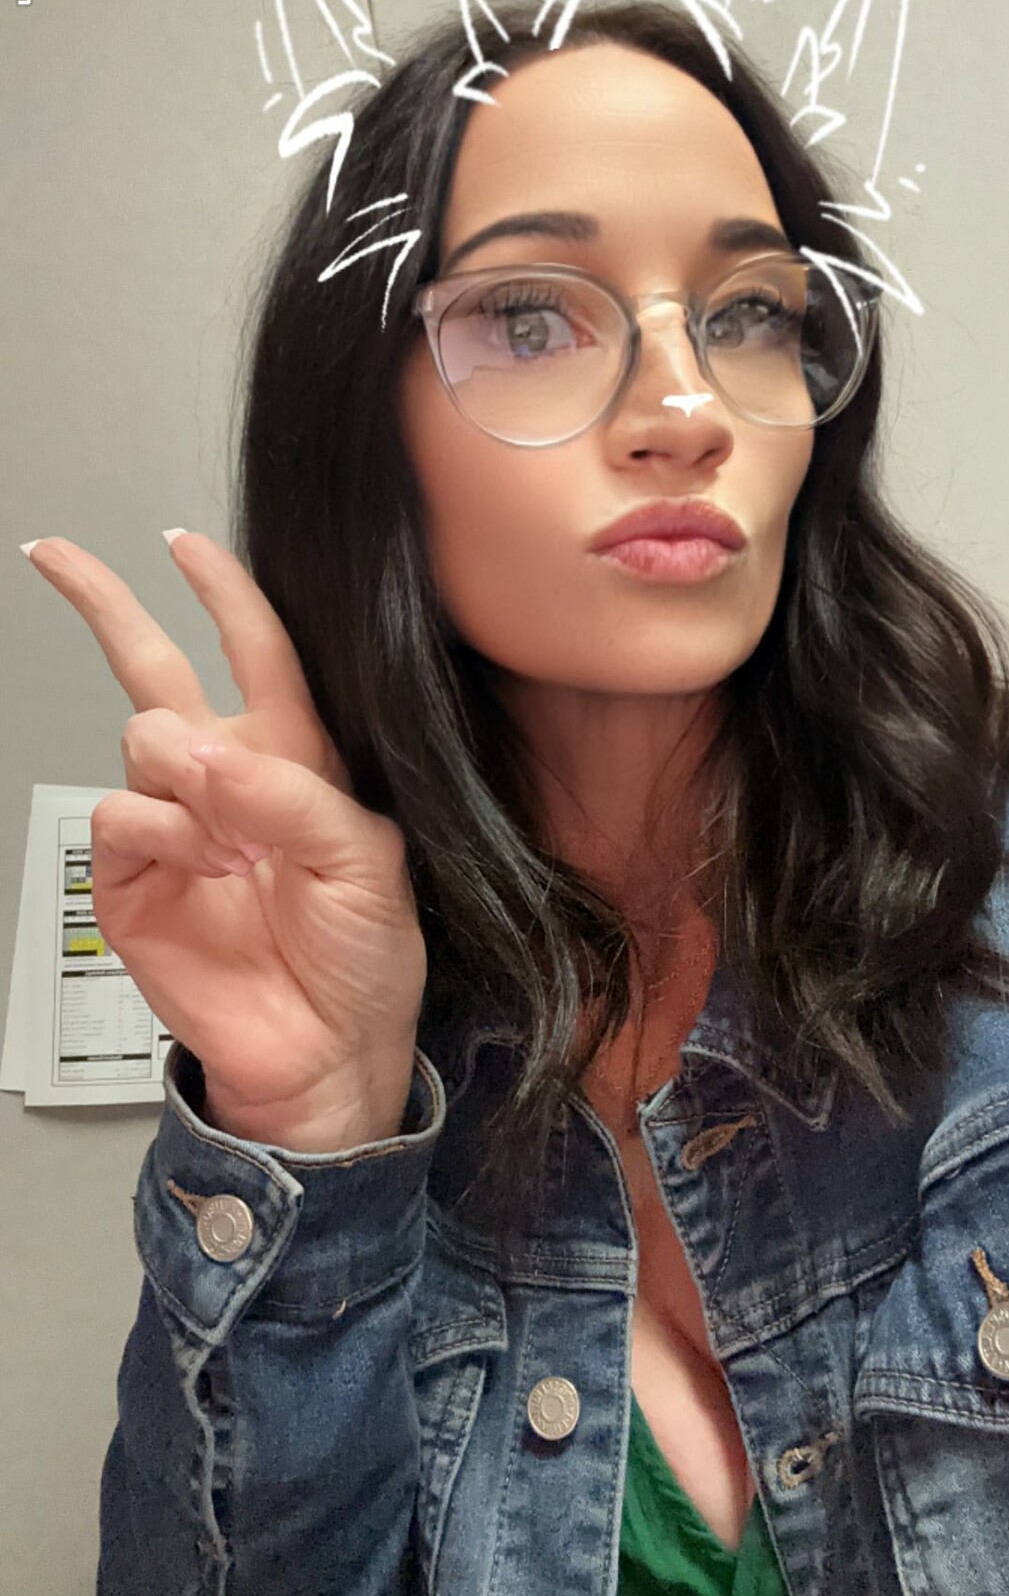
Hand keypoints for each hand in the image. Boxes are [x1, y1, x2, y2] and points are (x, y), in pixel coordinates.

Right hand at [24, 532, 427, 1148]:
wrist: (328, 1052)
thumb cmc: (365, 957)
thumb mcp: (365, 860)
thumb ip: (289, 793)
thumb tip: (195, 748)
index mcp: (297, 758)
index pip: (255, 650)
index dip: (222, 592)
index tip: (183, 544)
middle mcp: (227, 780)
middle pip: (155, 669)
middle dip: (107, 606)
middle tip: (56, 555)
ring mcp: (175, 827)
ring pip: (143, 738)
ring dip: (189, 775)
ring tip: (239, 848)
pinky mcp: (132, 879)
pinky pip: (120, 814)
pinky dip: (163, 831)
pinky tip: (206, 868)